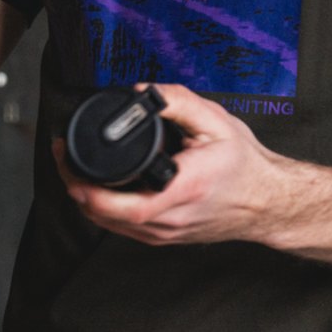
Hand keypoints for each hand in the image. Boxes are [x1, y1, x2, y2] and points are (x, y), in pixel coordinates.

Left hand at [53, 83, 285, 246]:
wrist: (268, 202)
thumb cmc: (246, 167)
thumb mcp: (216, 122)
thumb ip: (178, 102)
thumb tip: (141, 93)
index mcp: (179, 190)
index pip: (114, 202)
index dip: (81, 182)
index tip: (68, 155)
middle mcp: (167, 219)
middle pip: (100, 214)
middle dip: (73, 183)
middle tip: (64, 154)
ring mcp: (164, 234)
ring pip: (107, 224)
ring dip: (85, 198)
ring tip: (74, 168)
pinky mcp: (164, 238)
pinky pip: (122, 228)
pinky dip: (104, 208)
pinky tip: (100, 187)